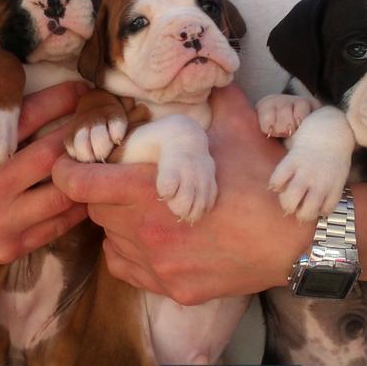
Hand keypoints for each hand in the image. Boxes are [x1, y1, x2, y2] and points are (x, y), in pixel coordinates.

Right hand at [0, 25, 88, 261]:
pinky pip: (59, 224)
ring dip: (87, 170)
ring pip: (62, 193)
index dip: (58, 100)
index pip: (23, 120)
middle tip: (104, 115)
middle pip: (50, 155)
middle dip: (81, 132)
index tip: (81, 89)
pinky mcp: (11, 247)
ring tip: (105, 149)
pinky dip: (79, 204)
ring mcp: (0, 222)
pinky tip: (91, 184)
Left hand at [53, 84, 313, 304]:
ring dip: (119, 224)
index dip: (68, 171)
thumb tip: (212, 76)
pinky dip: (132, 253)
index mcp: (149, 191)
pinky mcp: (175, 289)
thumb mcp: (240, 130)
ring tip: (146, 210)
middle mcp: (145, 234)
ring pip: (112, 242)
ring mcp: (159, 267)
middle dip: (103, 192)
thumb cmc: (265, 182)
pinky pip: (130, 269)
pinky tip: (155, 240)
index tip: (70, 163)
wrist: (298, 240)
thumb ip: (216, 99)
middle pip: (96, 212)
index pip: (80, 184)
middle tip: (125, 181)